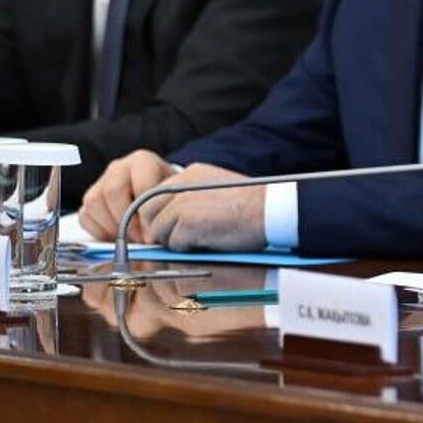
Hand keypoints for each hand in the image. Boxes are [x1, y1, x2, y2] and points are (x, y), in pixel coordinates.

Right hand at [79, 150, 179, 242]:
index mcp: (142, 160)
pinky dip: (100, 232)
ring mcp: (100, 182)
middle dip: (126, 220)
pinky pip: (85, 216)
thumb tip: (149, 237)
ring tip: (130, 238)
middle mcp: (118, 167)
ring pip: (94, 203)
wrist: (157, 199)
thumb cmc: (167, 198)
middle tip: (140, 238)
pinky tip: (117, 237)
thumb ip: (164, 210)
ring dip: (112, 227)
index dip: (146, 212)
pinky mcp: (88, 200)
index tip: (154, 230)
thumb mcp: (172, 199)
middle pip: (113, 191)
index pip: (140, 184)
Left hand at [137, 164, 265, 251]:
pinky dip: (187, 249)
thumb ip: (194, 198)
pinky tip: (209, 243)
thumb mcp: (218, 190)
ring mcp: (180, 204)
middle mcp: (180, 184)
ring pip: (158, 230)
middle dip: (161, 229)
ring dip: (175, 240)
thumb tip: (176, 221)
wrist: (273, 210)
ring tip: (202, 240)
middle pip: (149, 212)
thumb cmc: (254, 205)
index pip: (157, 196)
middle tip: (182, 240)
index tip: (174, 228)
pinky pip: (173, 244)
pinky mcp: (185, 223)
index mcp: (190, 173)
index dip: (162, 215)